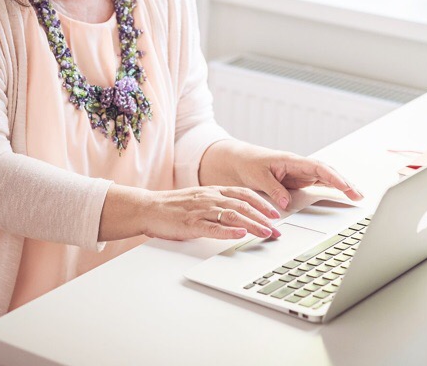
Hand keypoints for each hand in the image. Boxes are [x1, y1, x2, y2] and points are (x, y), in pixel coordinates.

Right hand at [98, 184, 280, 242]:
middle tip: (277, 230)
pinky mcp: (191, 224)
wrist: (148, 208)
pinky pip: (213, 227)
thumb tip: (237, 216)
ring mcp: (201, 210)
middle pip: (243, 206)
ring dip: (252, 225)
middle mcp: (210, 198)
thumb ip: (216, 204)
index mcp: (212, 191)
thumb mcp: (199, 200)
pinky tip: (240, 235)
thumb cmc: (173, 207)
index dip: (261, 203)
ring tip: (266, 233)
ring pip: (232, 216)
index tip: (275, 213)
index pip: (243, 194)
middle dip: (263, 218)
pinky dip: (229, 232)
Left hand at [199, 140, 363, 210]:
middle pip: (328, 172)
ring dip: (342, 185)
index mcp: (292, 161)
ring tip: (358, 195)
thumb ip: (274, 189)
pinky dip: (332, 188)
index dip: (333, 177)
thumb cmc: (249, 164)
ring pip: (326, 178)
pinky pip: (319, 183)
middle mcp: (300, 166)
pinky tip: (344, 193)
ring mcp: (301, 174)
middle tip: (359, 194)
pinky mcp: (299, 181)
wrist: (239, 161)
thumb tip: (287, 202)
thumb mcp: (258, 177)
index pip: (318, 168)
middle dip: (345, 182)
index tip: (345, 186)